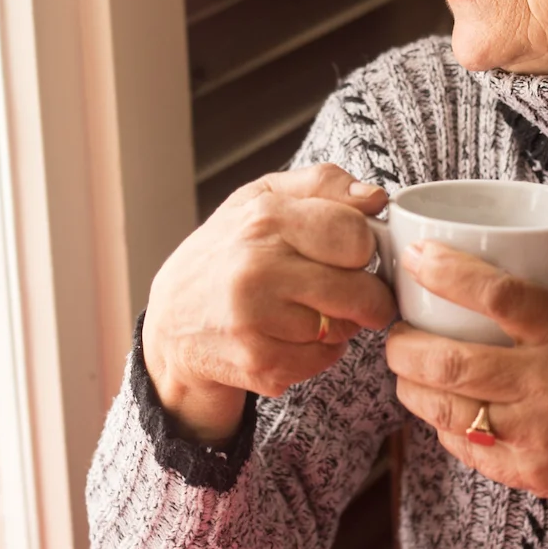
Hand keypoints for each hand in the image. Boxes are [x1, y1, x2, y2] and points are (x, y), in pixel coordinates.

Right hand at [142, 164, 397, 443]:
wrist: (171, 321)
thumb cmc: (226, 253)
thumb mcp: (263, 199)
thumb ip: (323, 185)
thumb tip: (375, 197)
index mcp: (264, 218)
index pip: (355, 235)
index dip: (363, 247)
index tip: (353, 254)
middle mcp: (257, 268)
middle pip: (359, 291)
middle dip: (367, 296)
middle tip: (354, 294)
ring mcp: (256, 320)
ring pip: (345, 330)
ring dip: (339, 326)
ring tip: (307, 311)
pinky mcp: (259, 363)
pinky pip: (323, 361)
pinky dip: (317, 353)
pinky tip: (290, 337)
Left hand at [384, 242, 547, 548]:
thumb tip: (513, 264)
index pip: (497, 294)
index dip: (446, 272)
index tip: (417, 258)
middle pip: (447, 361)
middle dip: (402, 344)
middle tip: (395, 331)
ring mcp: (537, 435)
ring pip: (443, 407)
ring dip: (409, 385)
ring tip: (407, 370)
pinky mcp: (531, 475)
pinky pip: (464, 447)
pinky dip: (441, 424)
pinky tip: (442, 409)